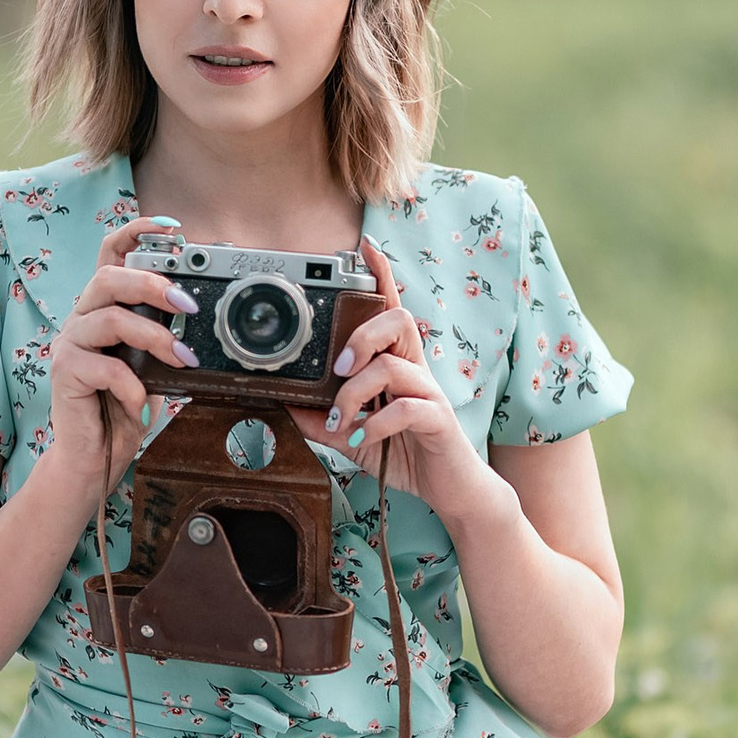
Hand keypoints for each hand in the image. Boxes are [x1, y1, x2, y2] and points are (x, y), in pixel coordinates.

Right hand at [41, 216, 196, 486]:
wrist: (94, 458)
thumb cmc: (124, 409)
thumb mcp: (154, 368)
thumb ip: (165, 340)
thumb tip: (200, 317)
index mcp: (104, 309)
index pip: (111, 256)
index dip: (136, 233)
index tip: (172, 229)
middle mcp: (82, 319)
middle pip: (107, 278)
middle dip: (153, 284)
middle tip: (188, 304)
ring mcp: (69, 344)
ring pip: (110, 319)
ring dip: (153, 337)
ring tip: (181, 359)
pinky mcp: (64, 372)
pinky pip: (104, 367)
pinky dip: (132, 385)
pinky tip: (142, 403)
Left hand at [288, 237, 500, 524]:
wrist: (450, 490)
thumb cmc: (406, 454)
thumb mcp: (353, 436)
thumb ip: (323, 419)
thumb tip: (287, 404)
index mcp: (396, 365)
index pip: (391, 310)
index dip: (382, 276)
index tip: (366, 246)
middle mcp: (415, 370)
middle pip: (398, 320)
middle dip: (361, 335)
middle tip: (338, 367)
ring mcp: (429, 393)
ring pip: (395, 365)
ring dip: (357, 391)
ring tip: (342, 419)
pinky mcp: (439, 420)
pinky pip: (409, 407)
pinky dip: (378, 424)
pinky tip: (365, 439)